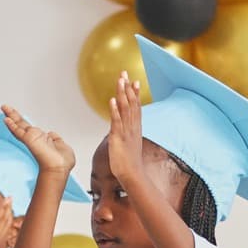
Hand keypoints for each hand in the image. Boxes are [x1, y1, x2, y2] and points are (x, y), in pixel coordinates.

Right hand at [2, 106, 75, 179]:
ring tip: (4, 107)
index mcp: (41, 140)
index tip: (17, 117)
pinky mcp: (29, 140)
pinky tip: (6, 119)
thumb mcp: (61, 145)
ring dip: (11, 116)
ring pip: (19, 125)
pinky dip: (12, 125)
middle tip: (5, 107)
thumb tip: (51, 134)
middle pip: (21, 124)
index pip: (29, 129)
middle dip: (13, 115)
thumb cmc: (62, 163)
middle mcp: (34, 138)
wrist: (59, 168)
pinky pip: (18, 131)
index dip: (22, 123)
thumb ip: (56, 139)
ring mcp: (31, 139)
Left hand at [106, 73, 145, 189]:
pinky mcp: (118, 138)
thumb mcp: (127, 145)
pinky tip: (112, 100)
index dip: (134, 93)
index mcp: (135, 128)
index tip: (133, 80)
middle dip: (127, 87)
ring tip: (120, 80)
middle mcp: (132, 127)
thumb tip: (118, 132)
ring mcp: (126, 131)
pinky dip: (115, 110)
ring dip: (122, 94)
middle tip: (124, 73)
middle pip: (131, 103)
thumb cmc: (129, 163)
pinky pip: (117, 122)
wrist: (132, 175)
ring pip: (125, 109)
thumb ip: (124, 136)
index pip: (136, 106)